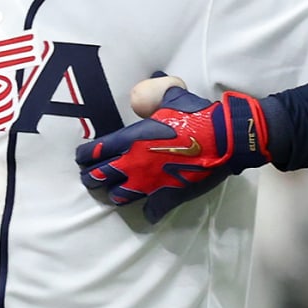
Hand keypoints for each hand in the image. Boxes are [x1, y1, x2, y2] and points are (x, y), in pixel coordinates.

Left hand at [77, 86, 270, 222]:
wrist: (226, 139)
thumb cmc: (197, 116)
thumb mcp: (171, 97)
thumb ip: (151, 97)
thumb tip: (140, 94)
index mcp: (130, 139)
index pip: (94, 151)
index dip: (84, 156)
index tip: (81, 158)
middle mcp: (133, 163)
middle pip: (99, 176)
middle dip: (91, 177)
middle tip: (89, 177)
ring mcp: (148, 183)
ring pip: (118, 196)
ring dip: (113, 194)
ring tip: (112, 192)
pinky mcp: (167, 197)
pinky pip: (149, 212)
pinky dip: (147, 212)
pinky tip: (147, 212)